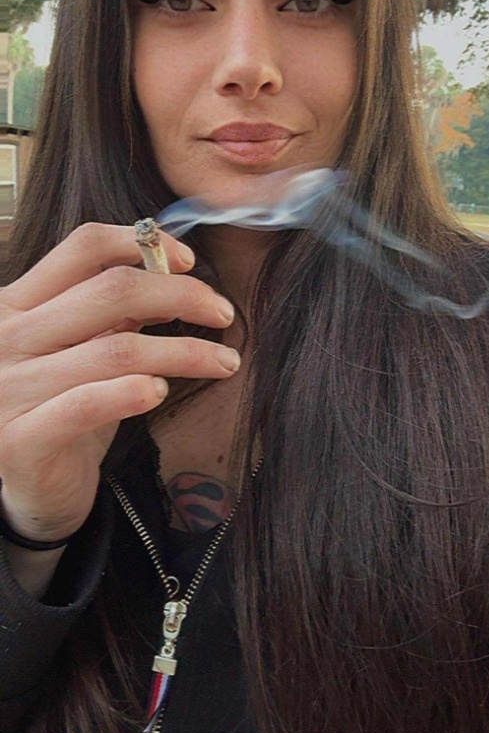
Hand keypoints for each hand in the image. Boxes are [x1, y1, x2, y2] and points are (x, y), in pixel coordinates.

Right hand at [0, 223, 238, 543]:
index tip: (188, 261)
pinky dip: (132, 393)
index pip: (83, 247)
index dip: (141, 243)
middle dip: (182, 295)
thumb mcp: (82, 346)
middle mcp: (8, 337)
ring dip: (183, 352)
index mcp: (19, 302)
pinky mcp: (21, 440)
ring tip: (223, 361)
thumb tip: (173, 274)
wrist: (29, 489)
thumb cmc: (62, 406)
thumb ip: (111, 311)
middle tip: (223, 313)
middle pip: (111, 291)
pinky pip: (87, 404)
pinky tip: (161, 392)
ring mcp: (9, 388)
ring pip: (116, 350)